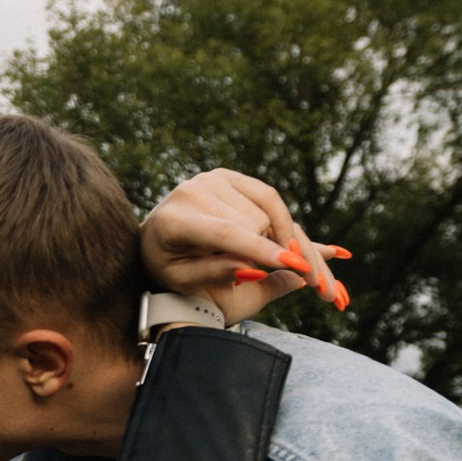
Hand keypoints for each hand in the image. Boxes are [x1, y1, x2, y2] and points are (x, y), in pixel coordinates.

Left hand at [141, 169, 349, 321]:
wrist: (154, 235)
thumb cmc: (167, 265)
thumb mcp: (182, 281)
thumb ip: (215, 275)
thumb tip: (253, 270)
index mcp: (176, 221)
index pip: (227, 233)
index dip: (263, 250)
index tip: (295, 267)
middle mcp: (193, 191)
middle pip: (254, 225)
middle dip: (275, 254)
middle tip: (307, 283)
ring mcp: (211, 179)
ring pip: (266, 213)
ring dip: (279, 241)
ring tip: (291, 266)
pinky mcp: (228, 176)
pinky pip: (270, 198)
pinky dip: (283, 222)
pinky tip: (293, 245)